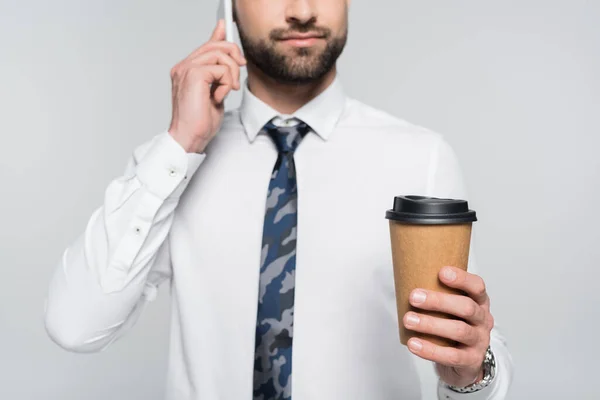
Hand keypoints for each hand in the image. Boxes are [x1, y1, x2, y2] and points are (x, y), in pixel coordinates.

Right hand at [168, 19, 246, 153]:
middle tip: (238, 74)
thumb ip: (220, 74)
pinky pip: (221, 69)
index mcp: (186, 70)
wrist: (189, 138)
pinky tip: (219, 96)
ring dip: (231, 74)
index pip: (206, 46)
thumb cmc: (200, 122)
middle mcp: (183, 67)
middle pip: (214, 45)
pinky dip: (226, 83)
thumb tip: (229, 60)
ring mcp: (186, 70)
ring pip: (220, 54)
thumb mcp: (216, 93)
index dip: (220, 37)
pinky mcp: (193, 75)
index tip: (227, 33)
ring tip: (227, 91)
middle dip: (233, 56)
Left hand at [403, 266, 493, 387]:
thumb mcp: (451, 307)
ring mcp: (480, 341)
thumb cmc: (453, 324)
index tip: (441, 272)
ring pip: (459, 331)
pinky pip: (452, 356)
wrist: (466, 359)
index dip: (462, 279)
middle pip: (466, 308)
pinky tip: (413, 343)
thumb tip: (404, 278)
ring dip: (431, 324)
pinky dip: (430, 350)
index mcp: (479, 301)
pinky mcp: (472, 360)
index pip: (477, 286)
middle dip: (438, 301)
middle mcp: (483, 319)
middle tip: (413, 297)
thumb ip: (437, 293)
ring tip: (408, 320)